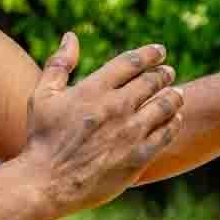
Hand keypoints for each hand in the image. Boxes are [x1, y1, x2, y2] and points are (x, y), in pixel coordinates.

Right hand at [16, 34, 183, 214]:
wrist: (47, 183)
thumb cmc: (41, 138)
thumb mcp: (43, 96)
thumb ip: (59, 64)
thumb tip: (70, 37)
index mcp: (94, 89)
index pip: (131, 62)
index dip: (150, 53)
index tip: (159, 51)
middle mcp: (116, 107)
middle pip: (152, 81)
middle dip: (164, 73)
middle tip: (169, 71)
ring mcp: (130, 132)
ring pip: (165, 105)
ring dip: (174, 95)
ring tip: (177, 92)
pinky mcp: (139, 156)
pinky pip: (166, 133)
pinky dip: (174, 122)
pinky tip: (175, 118)